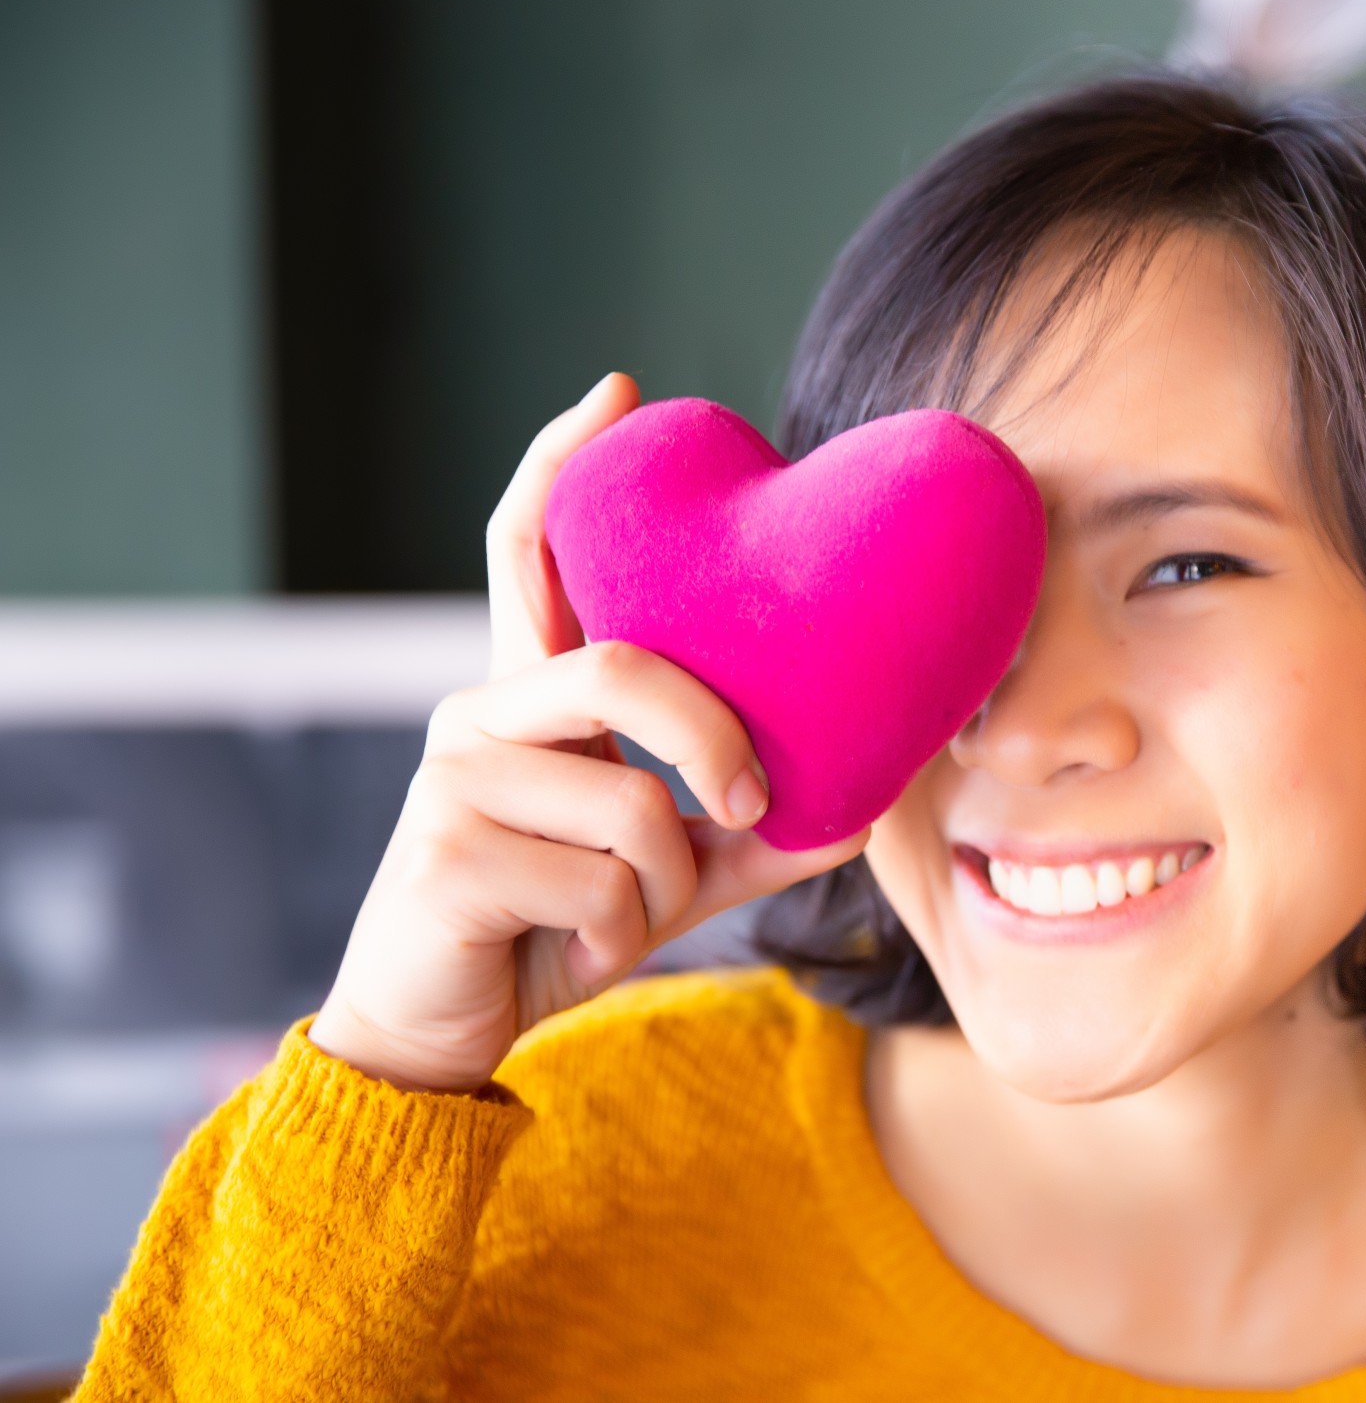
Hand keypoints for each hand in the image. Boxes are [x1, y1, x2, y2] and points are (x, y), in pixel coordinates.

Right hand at [308, 374, 869, 1092]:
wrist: (446, 1028)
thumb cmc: (558, 923)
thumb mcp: (670, 872)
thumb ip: (752, 833)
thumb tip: (870, 802)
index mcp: (532, 697)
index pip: (529, 552)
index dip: (563, 466)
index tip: (618, 389)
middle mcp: (481, 713)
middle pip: (620, 669)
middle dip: (710, 739)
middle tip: (752, 801)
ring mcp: (453, 779)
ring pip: (628, 806)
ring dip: (657, 887)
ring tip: (613, 920)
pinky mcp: (441, 855)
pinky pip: (600, 885)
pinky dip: (619, 935)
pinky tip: (571, 952)